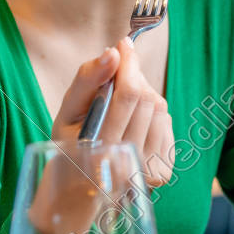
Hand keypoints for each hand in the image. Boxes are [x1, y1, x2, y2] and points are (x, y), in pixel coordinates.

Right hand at [50, 38, 174, 186]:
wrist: (82, 190)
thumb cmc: (71, 145)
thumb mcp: (67, 112)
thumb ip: (87, 80)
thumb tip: (113, 53)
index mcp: (99, 151)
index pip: (127, 96)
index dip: (129, 64)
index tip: (123, 44)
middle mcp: (128, 165)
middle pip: (146, 100)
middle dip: (133, 78)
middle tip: (117, 75)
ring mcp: (149, 172)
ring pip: (159, 109)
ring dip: (143, 96)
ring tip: (121, 107)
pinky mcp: (163, 172)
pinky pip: (166, 123)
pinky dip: (151, 115)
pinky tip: (134, 124)